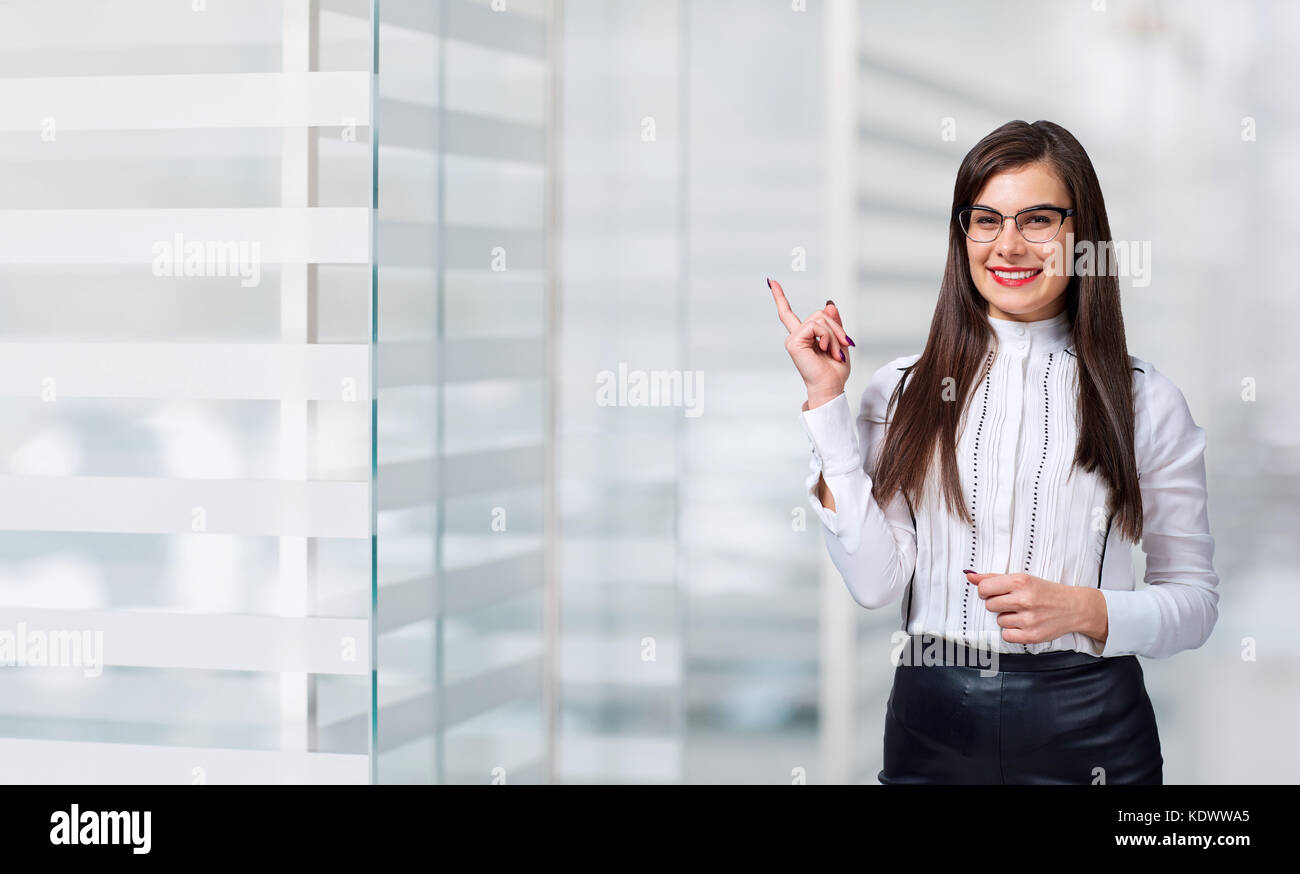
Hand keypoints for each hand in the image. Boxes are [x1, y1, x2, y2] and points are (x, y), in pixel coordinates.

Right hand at [768, 278, 853, 406]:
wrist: (830, 388)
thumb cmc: (834, 371)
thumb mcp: (839, 342)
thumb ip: (834, 324)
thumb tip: (829, 304)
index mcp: (803, 336)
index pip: (787, 314)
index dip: (779, 297)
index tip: (771, 281)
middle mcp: (795, 336)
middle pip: (820, 314)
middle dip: (836, 327)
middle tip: (845, 344)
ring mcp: (793, 338)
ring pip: (820, 318)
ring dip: (834, 334)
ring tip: (835, 352)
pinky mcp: (794, 342)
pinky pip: (816, 326)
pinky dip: (827, 336)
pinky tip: (825, 349)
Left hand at [964, 571, 1107, 645]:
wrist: (1074, 608)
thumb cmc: (1046, 592)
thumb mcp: (1023, 579)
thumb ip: (994, 577)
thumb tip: (970, 576)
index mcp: (1021, 581)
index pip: (984, 588)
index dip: (986, 591)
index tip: (993, 592)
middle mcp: (1025, 599)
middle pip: (989, 605)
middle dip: (997, 604)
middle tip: (1013, 602)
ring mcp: (1029, 619)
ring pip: (998, 620)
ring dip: (1007, 618)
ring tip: (1023, 613)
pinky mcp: (1032, 635)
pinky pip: (1006, 635)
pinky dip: (1012, 631)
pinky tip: (1024, 624)